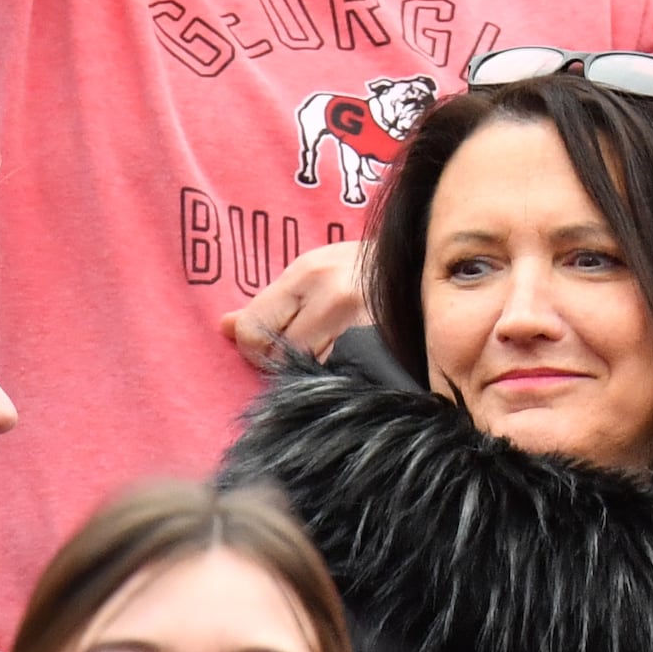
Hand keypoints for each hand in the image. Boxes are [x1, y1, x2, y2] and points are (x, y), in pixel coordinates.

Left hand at [218, 241, 367, 368]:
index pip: (251, 329)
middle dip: (286, 355)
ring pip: (305, 372)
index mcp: (312, 271)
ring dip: (314, 368)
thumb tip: (223, 326)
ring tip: (337, 347)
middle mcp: (333, 298)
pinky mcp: (380, 356)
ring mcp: (359, 329)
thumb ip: (272, 299)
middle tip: (315, 340)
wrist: (429, 271)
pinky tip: (351, 361)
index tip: (274, 337)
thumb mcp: (318, 270)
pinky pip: (336, 381)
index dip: (255, 341)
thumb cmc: (367, 270)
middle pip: (275, 356)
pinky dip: (338, 378)